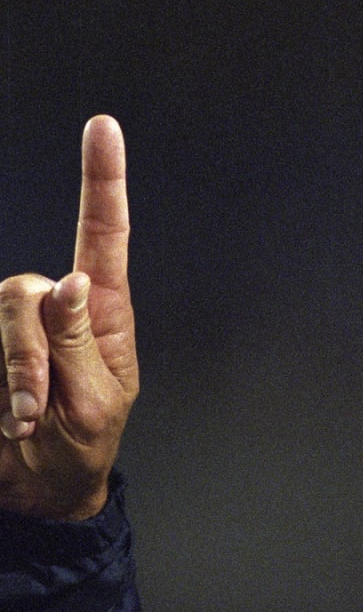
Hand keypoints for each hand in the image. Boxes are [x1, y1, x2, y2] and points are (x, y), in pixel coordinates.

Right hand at [0, 116, 138, 519]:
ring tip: (26, 419)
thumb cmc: (80, 446)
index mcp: (103, 315)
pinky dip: (0, 381)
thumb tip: (70, 281)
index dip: (102, 180)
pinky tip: (11, 416)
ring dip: (14, 374)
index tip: (103, 126)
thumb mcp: (92, 403)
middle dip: (28, 353)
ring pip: (0, 312)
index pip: (103, 236)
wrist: (39, 485)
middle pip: (25, 289)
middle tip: (38, 408)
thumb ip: (77, 342)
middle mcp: (56, 307)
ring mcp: (13, 326)